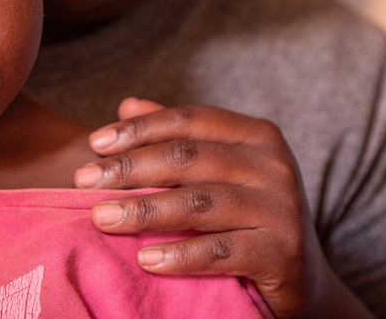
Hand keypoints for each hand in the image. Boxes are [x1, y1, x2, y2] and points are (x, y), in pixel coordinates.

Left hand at [75, 98, 366, 317]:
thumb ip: (178, 138)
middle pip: (186, 157)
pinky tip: (145, 258)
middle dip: (128, 169)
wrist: (303, 280)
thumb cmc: (248, 216)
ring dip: (143, 210)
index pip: (188, 120)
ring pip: (198, 203)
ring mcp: (281, 209)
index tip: (94, 143)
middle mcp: (273, 165)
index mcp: (257, 134)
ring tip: (100, 217)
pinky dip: (180, 254)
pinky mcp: (283, 253)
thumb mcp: (218, 170)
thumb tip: (126, 105)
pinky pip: (220, 251)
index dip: (138, 129)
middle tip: (82, 182)